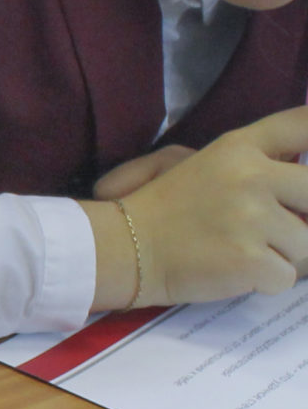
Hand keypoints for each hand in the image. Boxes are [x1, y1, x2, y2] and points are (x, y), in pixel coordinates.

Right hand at [83, 106, 307, 307]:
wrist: (119, 249)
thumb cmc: (152, 207)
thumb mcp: (184, 161)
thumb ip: (239, 158)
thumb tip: (290, 166)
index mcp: (238, 147)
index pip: (301, 125)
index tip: (307, 161)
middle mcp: (252, 176)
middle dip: (300, 216)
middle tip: (271, 228)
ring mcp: (253, 218)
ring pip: (306, 243)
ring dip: (280, 254)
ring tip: (242, 253)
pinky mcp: (250, 259)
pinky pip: (286, 277)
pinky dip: (264, 282)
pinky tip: (234, 272)